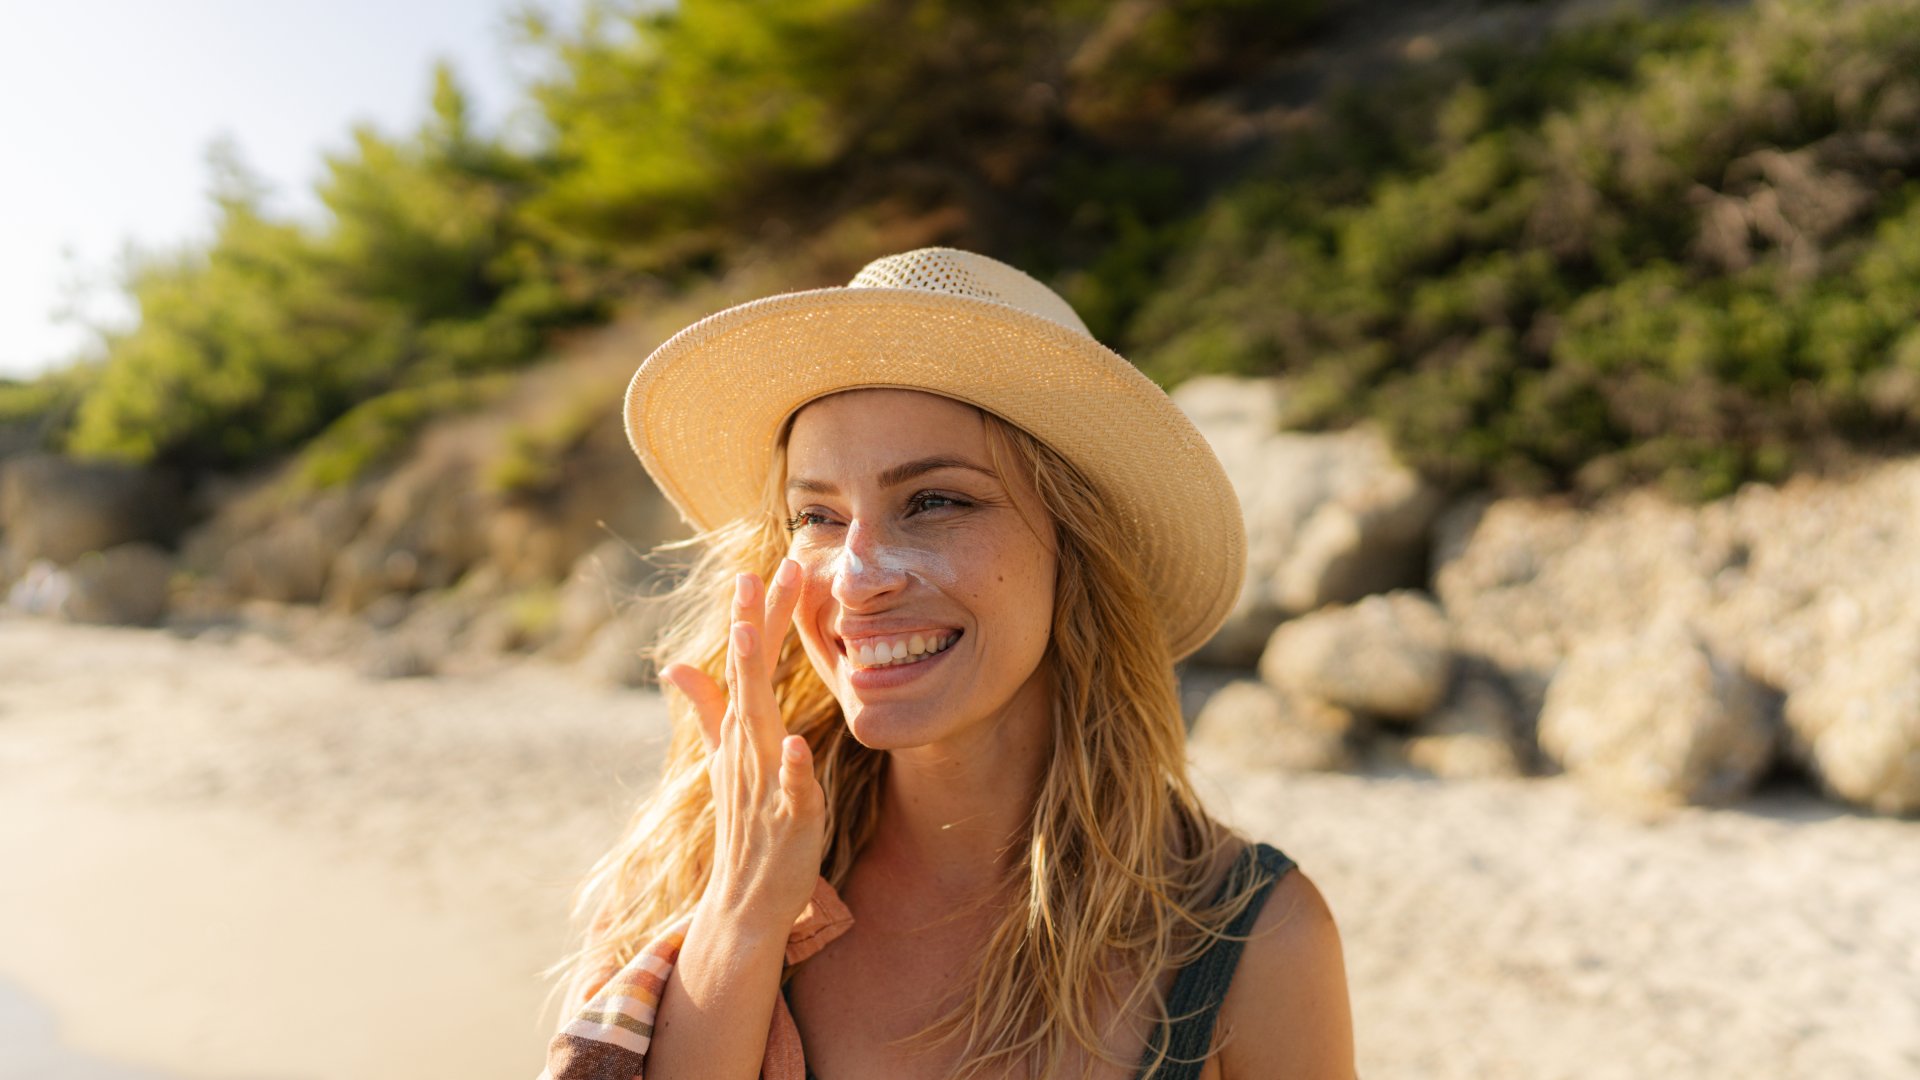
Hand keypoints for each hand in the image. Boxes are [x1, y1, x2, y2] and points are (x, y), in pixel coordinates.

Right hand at [658, 558, 825, 931]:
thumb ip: (706, 710)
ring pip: (758, 724)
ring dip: (753, 683)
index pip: (746, 664)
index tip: (758, 566)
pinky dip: (791, 768)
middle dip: (751, 627)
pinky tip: (797, 745)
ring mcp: (764, 780)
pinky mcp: (787, 817)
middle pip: (747, 678)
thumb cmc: (745, 824)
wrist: (745, 899)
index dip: (753, 617)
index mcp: (740, 732)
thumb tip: (677, 665)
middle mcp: (747, 748)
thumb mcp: (724, 759)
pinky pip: (789, 789)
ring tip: (753, 639)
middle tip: (754, 575)